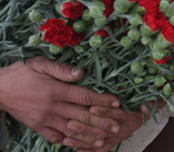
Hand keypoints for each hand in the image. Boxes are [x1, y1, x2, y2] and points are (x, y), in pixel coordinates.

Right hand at [0, 56, 120, 148]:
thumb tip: (81, 72)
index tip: (116, 102)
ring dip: (89, 136)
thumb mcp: (40, 64)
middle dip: (102, 122)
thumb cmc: (22, 73)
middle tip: (117, 125)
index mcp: (55, 90)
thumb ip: (61, 69)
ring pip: (72, 130)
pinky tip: (81, 144)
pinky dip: (71, 142)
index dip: (102, 100)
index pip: (85, 97)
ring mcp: (45, 120)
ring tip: (104, 139)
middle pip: (82, 117)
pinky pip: (57, 138)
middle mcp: (53, 107)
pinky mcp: (39, 128)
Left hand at [74, 101, 166, 151]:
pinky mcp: (114, 141)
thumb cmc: (144, 104)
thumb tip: (144, 107)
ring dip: (82, 139)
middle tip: (70, 122)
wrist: (146, 112)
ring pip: (99, 141)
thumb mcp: (147, 102)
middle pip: (104, 129)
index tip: (91, 107)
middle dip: (86, 127)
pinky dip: (88, 151)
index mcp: (132, 118)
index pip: (117, 114)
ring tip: (66, 137)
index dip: (105, 111)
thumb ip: (148, 105)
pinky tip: (76, 150)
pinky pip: (101, 150)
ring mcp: (118, 137)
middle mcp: (125, 130)